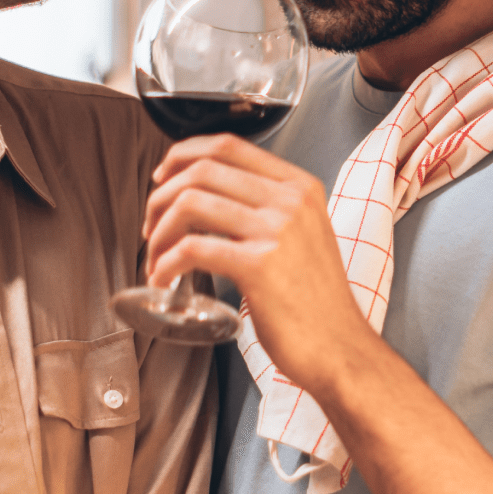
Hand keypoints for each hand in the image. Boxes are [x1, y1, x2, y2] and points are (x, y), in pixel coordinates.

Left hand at [142, 134, 377, 388]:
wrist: (341, 348)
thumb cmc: (317, 303)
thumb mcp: (303, 235)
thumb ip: (267, 209)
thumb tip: (209, 199)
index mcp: (299, 187)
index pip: (228, 146)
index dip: (184, 155)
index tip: (164, 175)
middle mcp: (289, 201)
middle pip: (203, 170)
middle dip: (162, 195)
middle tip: (151, 223)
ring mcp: (276, 231)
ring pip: (191, 202)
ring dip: (160, 229)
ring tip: (155, 254)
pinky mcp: (259, 266)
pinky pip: (192, 248)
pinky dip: (166, 262)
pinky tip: (163, 277)